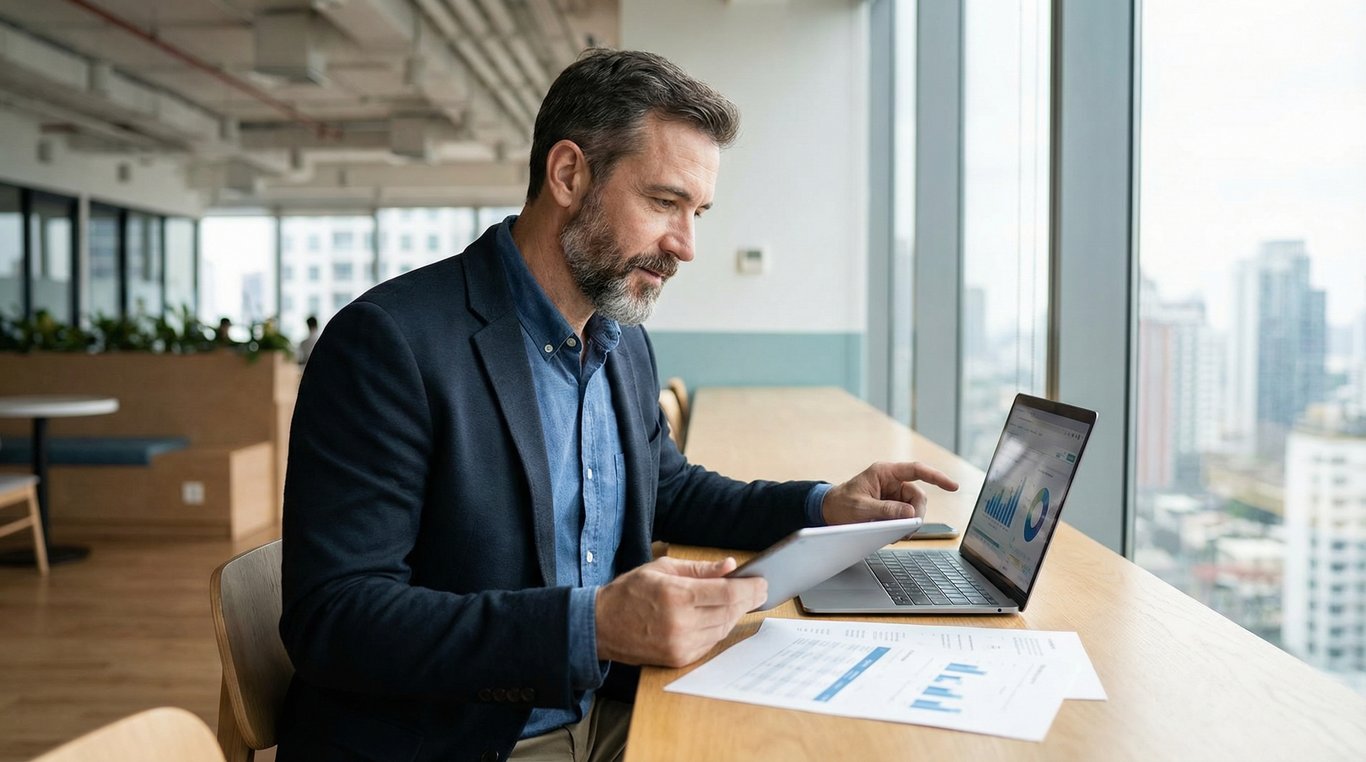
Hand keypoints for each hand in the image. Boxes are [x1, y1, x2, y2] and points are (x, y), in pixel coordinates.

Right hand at [595, 556, 765, 667]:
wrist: (601, 626)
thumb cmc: (629, 592)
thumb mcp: (662, 569)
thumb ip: (699, 569)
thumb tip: (730, 566)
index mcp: (676, 595)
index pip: (726, 592)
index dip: (749, 588)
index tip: (762, 582)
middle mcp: (680, 623)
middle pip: (729, 611)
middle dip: (746, 600)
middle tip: (758, 590)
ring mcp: (680, 644)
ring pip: (723, 629)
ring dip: (734, 614)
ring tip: (739, 601)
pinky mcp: (678, 658)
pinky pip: (710, 643)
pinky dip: (720, 629)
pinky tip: (721, 617)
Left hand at [821, 461, 958, 523]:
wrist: (828, 512)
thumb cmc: (840, 504)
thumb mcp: (861, 508)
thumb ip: (886, 510)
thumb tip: (910, 513)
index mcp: (884, 472)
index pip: (917, 471)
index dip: (936, 477)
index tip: (952, 486)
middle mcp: (892, 481)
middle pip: (918, 496)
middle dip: (916, 514)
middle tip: (907, 529)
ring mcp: (892, 495)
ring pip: (914, 509)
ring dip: (908, 522)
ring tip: (894, 533)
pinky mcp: (892, 507)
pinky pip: (906, 517)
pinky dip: (903, 527)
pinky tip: (892, 533)